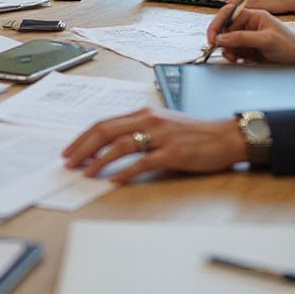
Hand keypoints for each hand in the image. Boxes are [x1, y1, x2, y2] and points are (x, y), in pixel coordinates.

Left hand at [62, 108, 246, 183]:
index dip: (84, 137)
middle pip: (106, 131)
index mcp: (144, 113)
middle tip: (68, 162)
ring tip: (86, 172)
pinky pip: (143, 162)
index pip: (105, 123)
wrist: (226, 136)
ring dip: (99, 160)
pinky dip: (125, 171)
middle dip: (83, 147)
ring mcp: (161, 136)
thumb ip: (140, 131)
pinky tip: (114, 180)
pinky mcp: (173, 153)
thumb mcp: (163, 125)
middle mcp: (150, 120)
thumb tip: (111, 147)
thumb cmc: (194, 133)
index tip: (69, 150)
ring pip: (121, 145)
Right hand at [207, 6, 294, 80]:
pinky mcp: (250, 51)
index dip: (217, 24)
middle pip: (225, 29)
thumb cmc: (292, 47)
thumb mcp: (267, 40)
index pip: (229, 13)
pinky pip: (234, 52)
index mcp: (255, 15)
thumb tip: (222, 38)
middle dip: (222, 40)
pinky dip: (233, 57)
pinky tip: (240, 60)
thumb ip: (242, 38)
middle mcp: (250, 26)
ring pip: (228, 42)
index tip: (212, 37)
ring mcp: (250, 39)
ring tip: (235, 58)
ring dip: (228, 51)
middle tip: (221, 50)